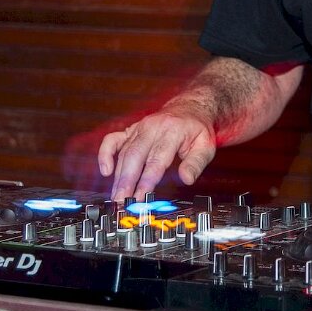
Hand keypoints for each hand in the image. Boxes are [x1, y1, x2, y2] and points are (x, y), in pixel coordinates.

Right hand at [96, 110, 216, 202]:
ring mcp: (140, 128)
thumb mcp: (206, 145)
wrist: (189, 108)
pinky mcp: (131, 130)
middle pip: (135, 156)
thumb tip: (187, 179)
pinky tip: (106, 171)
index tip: (140, 198)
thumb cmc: (197, 129)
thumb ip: (196, 163)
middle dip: (126, 181)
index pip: (156, 160)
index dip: (146, 181)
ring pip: (124, 152)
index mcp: (172, 131)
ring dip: (118, 176)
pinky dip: (105, 154)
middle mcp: (153, 128)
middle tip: (122, 202)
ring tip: (116, 197)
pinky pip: (112, 140)